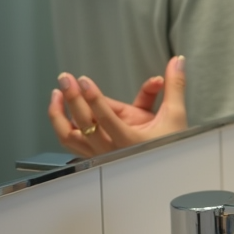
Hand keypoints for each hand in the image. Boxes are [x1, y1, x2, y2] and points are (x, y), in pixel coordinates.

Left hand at [48, 56, 188, 156]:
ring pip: (69, 136)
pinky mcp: (92, 154)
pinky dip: (61, 126)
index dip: (94, 98)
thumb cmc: (169, 145)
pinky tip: (59, 112)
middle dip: (73, 98)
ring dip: (59, 114)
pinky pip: (70, 142)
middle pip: (84, 123)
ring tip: (57, 94)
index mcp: (130, 140)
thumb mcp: (175, 114)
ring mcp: (99, 154)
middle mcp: (111, 149)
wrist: (165, 170)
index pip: (106, 118)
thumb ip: (174, 86)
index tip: (84, 81)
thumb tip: (176, 63)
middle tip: (66, 79)